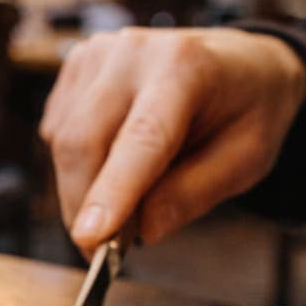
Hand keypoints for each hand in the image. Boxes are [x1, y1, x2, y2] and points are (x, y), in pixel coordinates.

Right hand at [40, 27, 305, 253]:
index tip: (90, 239)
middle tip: (103, 255)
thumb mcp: (246, 160)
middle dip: (85, 207)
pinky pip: (58, 132)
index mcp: (186, 68)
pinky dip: (75, 165)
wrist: (241, 62)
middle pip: (84, 142)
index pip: (141, 140)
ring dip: (81, 190)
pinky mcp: (77, 65)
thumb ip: (193, 194)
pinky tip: (112, 164)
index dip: (112, 193)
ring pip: (64, 143)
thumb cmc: (248, 110)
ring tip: (122, 205)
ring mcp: (99, 53)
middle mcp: (134, 51)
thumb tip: (144, 230)